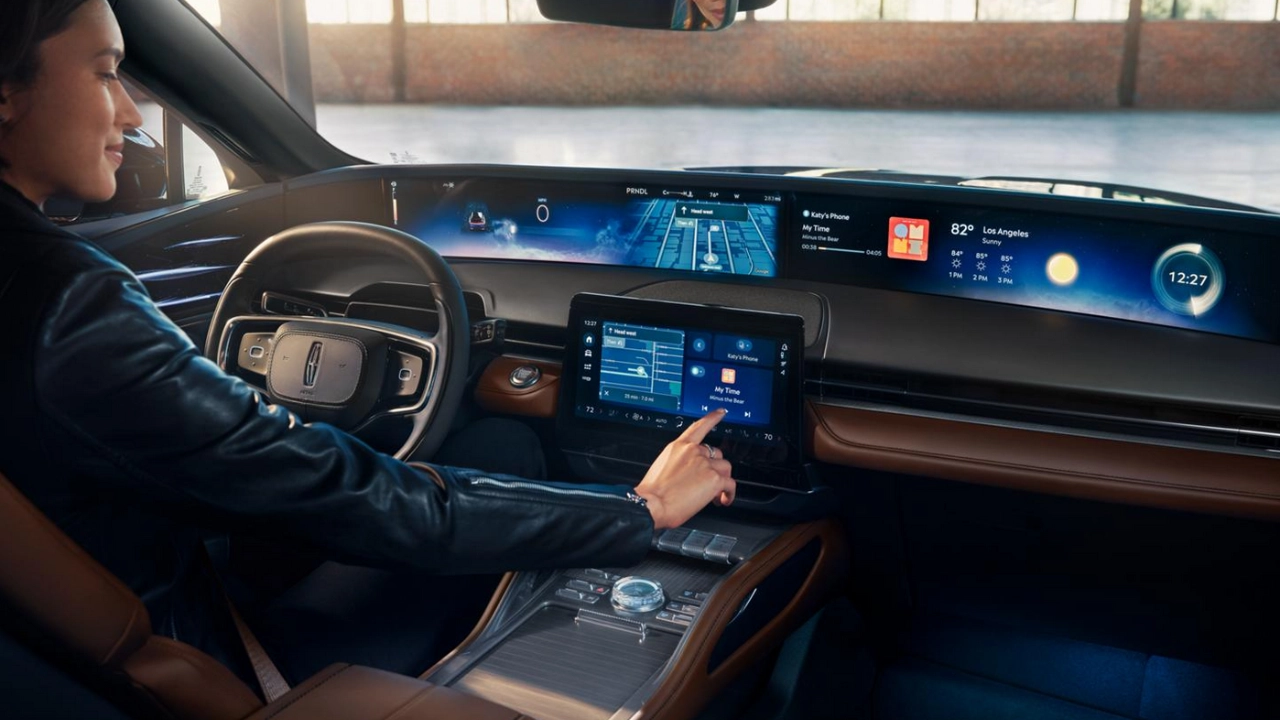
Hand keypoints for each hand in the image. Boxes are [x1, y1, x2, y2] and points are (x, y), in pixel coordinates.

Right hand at [632, 409, 735, 529]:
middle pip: (716, 453)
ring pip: (725, 468)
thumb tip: (689, 474)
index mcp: (678, 447)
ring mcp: (705, 464)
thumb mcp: (662, 469)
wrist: (652, 504)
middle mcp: (693, 452)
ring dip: (722, 481)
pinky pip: (730, 484)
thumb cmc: (652, 493)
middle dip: (715, 468)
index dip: (712, 418)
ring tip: (715, 495)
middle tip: (708, 483)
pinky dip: (729, 494)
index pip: (698, 427)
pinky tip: (723, 500)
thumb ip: (679, 464)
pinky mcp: (715, 478)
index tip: (721, 412)